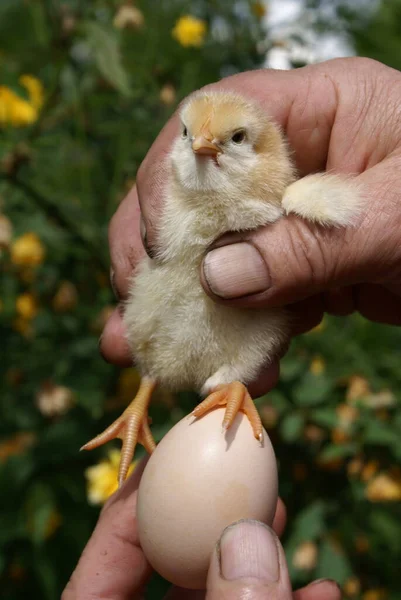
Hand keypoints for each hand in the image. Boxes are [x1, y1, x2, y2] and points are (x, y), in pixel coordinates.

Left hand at [62, 460, 339, 598]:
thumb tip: (248, 539)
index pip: (105, 555)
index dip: (135, 500)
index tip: (177, 452)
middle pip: (168, 561)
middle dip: (213, 517)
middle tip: (244, 477)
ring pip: (218, 590)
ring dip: (259, 559)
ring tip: (282, 516)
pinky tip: (321, 589)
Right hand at [100, 57, 400, 392]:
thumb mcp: (396, 219)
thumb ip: (309, 245)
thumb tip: (217, 279)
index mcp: (317, 107)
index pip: (215, 125)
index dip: (171, 183)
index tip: (157, 251)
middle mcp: (295, 157)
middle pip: (200, 196)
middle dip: (160, 257)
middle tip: (132, 310)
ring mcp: (295, 215)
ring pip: (222, 255)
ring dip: (190, 309)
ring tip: (151, 355)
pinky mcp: (305, 263)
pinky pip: (260, 296)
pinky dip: (246, 336)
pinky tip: (234, 371)